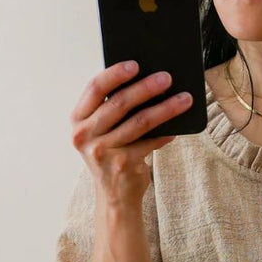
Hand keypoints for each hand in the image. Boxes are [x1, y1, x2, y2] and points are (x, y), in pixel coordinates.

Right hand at [70, 61, 192, 207]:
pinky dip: (166, 133)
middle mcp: (84, 135)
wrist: (115, 196)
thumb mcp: (103, 132)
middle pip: (119, 103)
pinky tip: (178, 126)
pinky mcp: (122, 164)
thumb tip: (148, 80)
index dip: (115, 74)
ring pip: (139, 121)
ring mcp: (102, 151)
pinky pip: (150, 142)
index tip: (136, 64)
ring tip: (184, 98)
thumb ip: (113, 109)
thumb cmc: (112, 155)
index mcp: (78, 120)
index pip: (95, 88)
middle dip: (146, 87)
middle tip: (167, 77)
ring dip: (165, 108)